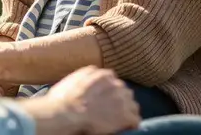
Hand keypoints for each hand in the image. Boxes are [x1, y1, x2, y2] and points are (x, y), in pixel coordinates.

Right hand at [25, 66, 139, 134]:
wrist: (68, 113)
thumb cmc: (64, 98)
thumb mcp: (74, 78)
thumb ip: (87, 73)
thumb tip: (93, 71)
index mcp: (104, 76)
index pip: (114, 81)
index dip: (109, 91)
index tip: (105, 99)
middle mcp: (117, 85)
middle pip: (125, 92)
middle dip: (120, 100)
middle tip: (111, 110)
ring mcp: (123, 101)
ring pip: (132, 106)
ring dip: (127, 112)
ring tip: (119, 120)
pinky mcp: (126, 116)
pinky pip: (136, 120)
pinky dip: (132, 124)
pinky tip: (126, 128)